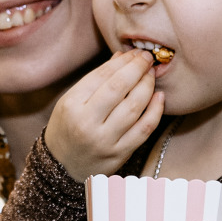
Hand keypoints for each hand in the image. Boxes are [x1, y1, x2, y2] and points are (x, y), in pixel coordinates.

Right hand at [46, 49, 163, 180]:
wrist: (62, 167)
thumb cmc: (67, 128)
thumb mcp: (71, 101)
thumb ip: (96, 80)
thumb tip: (122, 56)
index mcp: (72, 105)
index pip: (102, 75)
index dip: (123, 61)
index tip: (135, 53)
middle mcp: (87, 123)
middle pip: (119, 88)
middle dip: (137, 68)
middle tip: (148, 58)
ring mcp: (105, 140)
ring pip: (134, 107)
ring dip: (147, 86)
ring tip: (152, 74)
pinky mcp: (120, 154)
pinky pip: (144, 129)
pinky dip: (155, 111)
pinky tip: (160, 97)